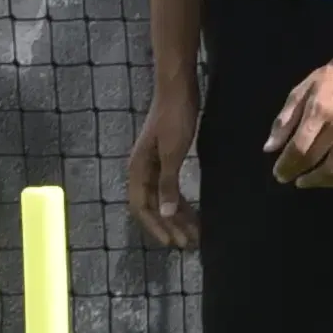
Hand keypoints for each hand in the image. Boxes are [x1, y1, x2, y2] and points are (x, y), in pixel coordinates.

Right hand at [125, 82, 199, 253]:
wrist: (177, 89)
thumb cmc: (174, 118)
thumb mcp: (172, 153)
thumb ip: (167, 183)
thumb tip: (165, 212)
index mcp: (139, 169)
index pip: (142, 207)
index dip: (155, 226)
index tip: (171, 243)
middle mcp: (143, 170)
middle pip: (153, 206)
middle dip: (170, 226)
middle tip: (188, 244)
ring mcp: (155, 164)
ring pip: (163, 198)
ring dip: (177, 216)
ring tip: (194, 233)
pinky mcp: (167, 158)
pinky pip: (171, 187)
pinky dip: (181, 201)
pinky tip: (192, 211)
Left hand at [263, 62, 332, 189]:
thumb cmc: (329, 79)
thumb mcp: (300, 92)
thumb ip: (284, 121)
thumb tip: (269, 148)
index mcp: (320, 110)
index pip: (300, 147)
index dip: (286, 164)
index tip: (278, 172)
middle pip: (315, 159)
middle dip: (296, 172)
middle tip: (285, 178)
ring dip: (316, 181)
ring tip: (303, 182)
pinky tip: (326, 180)